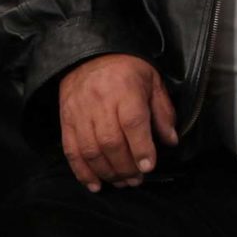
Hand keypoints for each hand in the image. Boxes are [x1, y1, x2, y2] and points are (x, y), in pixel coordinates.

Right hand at [58, 53, 178, 191]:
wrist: (88, 52)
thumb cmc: (126, 67)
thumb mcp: (152, 81)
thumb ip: (162, 112)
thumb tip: (171, 141)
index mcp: (125, 89)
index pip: (132, 122)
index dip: (140, 148)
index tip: (148, 167)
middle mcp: (100, 102)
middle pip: (110, 141)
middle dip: (125, 167)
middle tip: (136, 180)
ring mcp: (79, 112)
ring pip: (90, 150)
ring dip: (106, 172)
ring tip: (121, 183)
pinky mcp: (66, 120)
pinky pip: (71, 150)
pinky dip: (82, 171)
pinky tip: (95, 184)